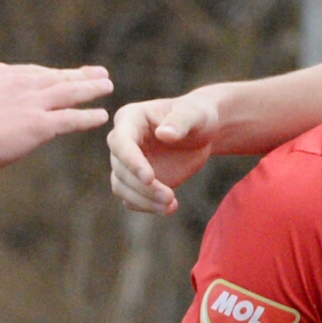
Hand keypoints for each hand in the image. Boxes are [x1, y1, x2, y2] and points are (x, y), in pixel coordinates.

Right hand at [0, 64, 112, 167]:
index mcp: (0, 74)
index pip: (35, 72)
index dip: (54, 76)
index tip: (66, 76)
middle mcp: (20, 83)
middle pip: (57, 77)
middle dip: (80, 75)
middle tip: (99, 74)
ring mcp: (33, 103)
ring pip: (70, 92)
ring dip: (91, 89)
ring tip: (107, 87)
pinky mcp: (41, 124)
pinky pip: (72, 119)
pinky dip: (88, 117)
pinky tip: (101, 116)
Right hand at [104, 88, 233, 214]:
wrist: (201, 134)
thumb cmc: (196, 117)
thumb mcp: (194, 114)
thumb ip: (180, 121)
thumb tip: (164, 134)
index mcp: (130, 119)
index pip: (121, 142)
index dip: (132, 161)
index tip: (149, 178)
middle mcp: (122, 142)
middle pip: (120, 169)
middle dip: (143, 187)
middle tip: (170, 197)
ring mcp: (127, 163)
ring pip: (121, 187)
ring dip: (143, 200)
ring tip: (171, 206)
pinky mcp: (136, 181)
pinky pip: (131, 198)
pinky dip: (147, 206)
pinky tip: (168, 208)